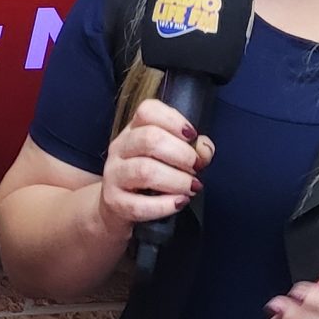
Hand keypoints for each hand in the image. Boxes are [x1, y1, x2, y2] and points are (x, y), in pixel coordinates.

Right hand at [94, 99, 215, 232]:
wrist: (116, 208)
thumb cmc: (149, 179)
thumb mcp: (169, 158)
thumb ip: (193, 149)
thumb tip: (204, 149)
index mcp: (134, 130)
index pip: (147, 111)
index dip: (174, 120)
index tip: (192, 135)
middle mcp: (120, 148)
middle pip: (149, 139)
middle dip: (182, 154)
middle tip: (196, 167)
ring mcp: (114, 175)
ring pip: (145, 171)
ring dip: (177, 180)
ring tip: (191, 187)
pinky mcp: (114, 202)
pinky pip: (139, 205)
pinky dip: (164, 205)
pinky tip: (179, 203)